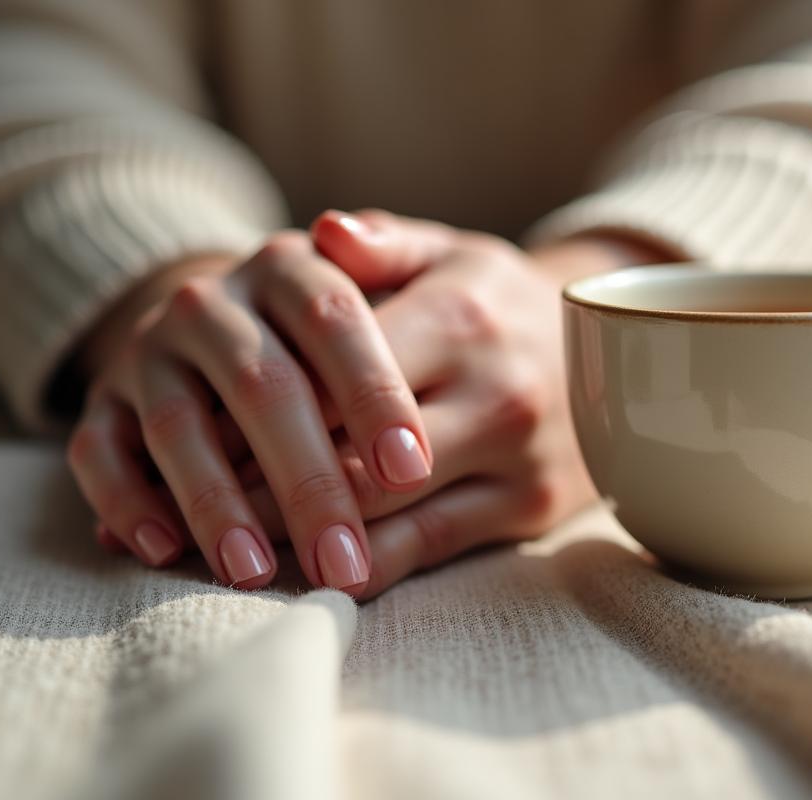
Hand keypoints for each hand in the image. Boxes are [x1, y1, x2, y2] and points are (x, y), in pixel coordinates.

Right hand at [65, 230, 432, 591]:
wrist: (237, 319)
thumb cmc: (343, 331)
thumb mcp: (384, 289)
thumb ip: (391, 267)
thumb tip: (346, 232)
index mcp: (294, 269)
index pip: (334, 323)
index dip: (372, 394)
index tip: (412, 470)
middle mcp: (216, 303)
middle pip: (262, 386)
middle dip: (306, 480)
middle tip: (345, 561)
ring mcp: (152, 351)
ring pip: (181, 426)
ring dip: (215, 505)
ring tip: (257, 574)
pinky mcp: (104, 400)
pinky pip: (99, 452)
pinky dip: (126, 503)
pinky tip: (163, 552)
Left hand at [225, 210, 654, 597]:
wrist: (621, 354)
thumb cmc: (503, 301)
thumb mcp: (453, 252)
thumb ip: (382, 242)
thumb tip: (322, 232)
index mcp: (460, 315)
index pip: (334, 377)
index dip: (255, 414)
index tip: (193, 434)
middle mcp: (494, 389)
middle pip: (350, 458)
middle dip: (261, 489)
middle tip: (191, 506)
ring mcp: (516, 458)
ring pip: (383, 517)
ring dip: (300, 537)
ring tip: (234, 543)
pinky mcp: (530, 510)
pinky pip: (428, 551)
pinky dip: (359, 567)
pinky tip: (309, 566)